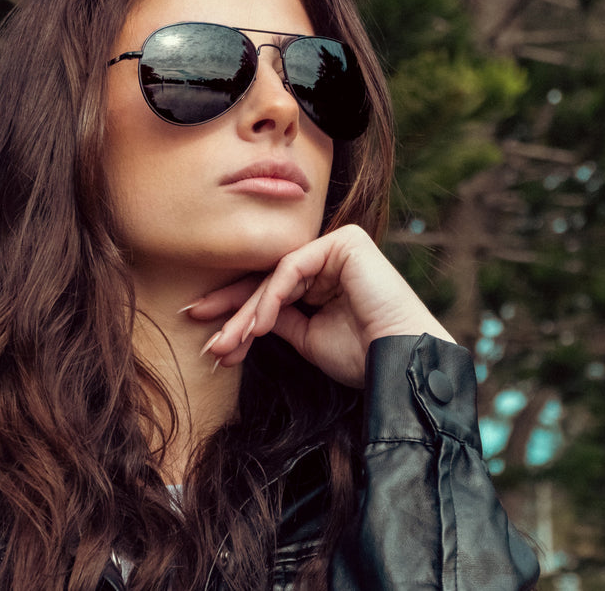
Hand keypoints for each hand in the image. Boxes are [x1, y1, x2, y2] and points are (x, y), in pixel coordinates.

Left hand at [183, 225, 454, 387]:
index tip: (212, 339)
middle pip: (269, 280)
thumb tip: (241, 318)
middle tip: (206, 336)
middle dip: (234, 312)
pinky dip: (271, 297)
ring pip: (276, 276)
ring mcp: (338, 246)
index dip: (238, 312)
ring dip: (247, 312)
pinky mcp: (344, 242)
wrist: (399, 362)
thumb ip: (278, 318)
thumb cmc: (362, 355)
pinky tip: (258, 326)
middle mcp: (331, 257)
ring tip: (229, 342)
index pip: (272, 290)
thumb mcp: (307, 337)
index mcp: (325, 279)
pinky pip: (292, 267)